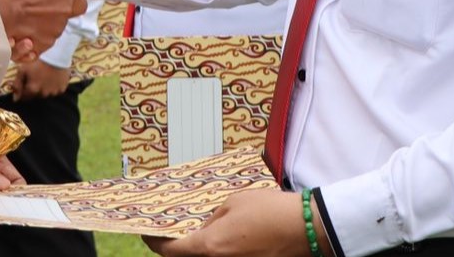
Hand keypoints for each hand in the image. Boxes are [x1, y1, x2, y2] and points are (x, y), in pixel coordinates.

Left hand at [11, 60, 71, 101]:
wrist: (56, 55)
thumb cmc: (38, 61)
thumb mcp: (23, 69)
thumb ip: (17, 84)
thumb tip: (15, 98)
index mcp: (33, 90)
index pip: (24, 97)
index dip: (23, 91)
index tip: (24, 84)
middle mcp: (43, 94)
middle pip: (35, 96)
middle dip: (33, 89)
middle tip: (35, 78)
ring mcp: (53, 92)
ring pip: (46, 94)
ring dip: (43, 88)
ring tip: (44, 76)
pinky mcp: (62, 89)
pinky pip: (55, 90)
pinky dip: (53, 86)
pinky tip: (52, 77)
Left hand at [145, 190, 319, 256]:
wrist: (307, 228)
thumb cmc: (270, 211)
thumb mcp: (232, 204)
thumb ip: (212, 218)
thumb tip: (203, 228)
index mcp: (210, 247)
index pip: (171, 251)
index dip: (155, 241)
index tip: (147, 232)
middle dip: (175, 247)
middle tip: (169, 231)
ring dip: (198, 249)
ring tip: (194, 231)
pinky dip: (216, 251)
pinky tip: (218, 237)